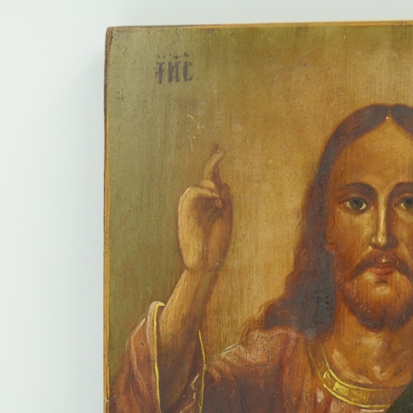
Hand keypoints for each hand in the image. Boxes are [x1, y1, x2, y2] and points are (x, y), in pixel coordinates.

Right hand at [177, 145, 232, 272]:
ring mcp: (193, 206)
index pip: (214, 179)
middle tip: (222, 151)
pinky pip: (191, 193)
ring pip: (199, 184)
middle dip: (213, 163)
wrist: (204, 264)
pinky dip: (203, 192)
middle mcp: (202, 202)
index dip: (215, 163)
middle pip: (207, 177)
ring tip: (219, 198)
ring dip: (210, 185)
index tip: (220, 148)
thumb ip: (226, 203)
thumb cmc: (216, 246)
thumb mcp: (227, 221)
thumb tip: (223, 184)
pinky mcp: (185, 212)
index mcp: (212, 204)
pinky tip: (214, 198)